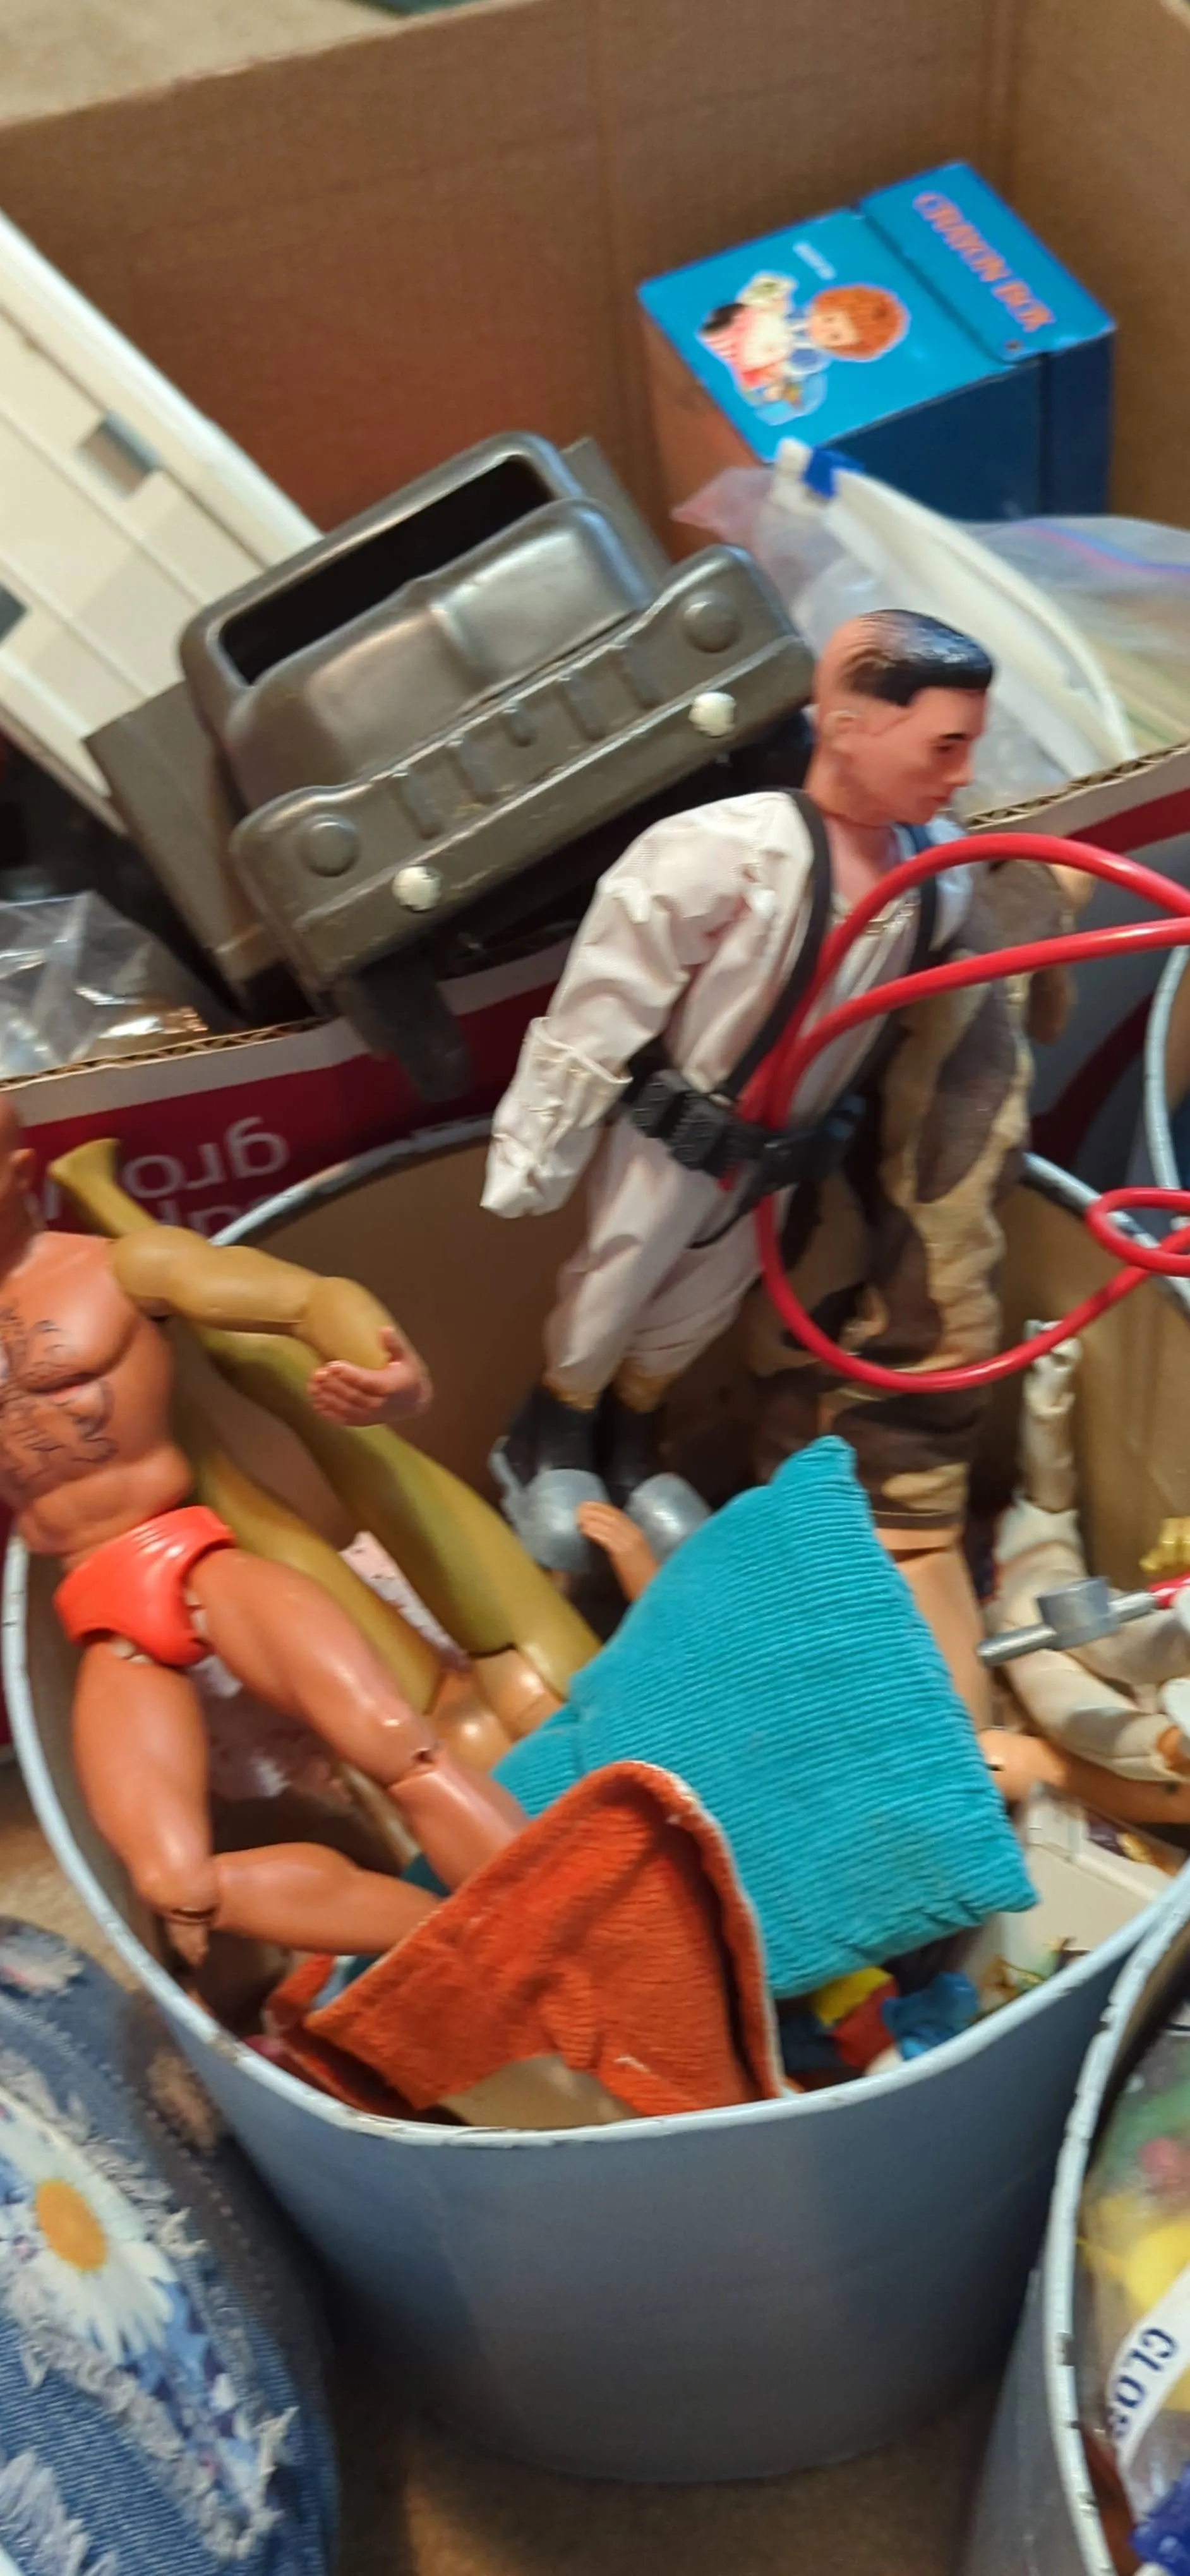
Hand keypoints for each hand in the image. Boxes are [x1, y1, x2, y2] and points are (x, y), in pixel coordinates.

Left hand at [308, 1328, 431, 1426]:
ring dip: (327, 1398)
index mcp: (390, 1387)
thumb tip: (384, 1329)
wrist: (412, 1402)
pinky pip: (345, 1420)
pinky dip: (330, 1414)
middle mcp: (380, 1404)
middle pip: (353, 1396)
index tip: (332, 1364)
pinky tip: (316, 1403)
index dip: (349, 1374)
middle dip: (333, 1385)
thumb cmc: (407, 1375)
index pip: (368, 1382)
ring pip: (346, 1409)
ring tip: (312, 1386)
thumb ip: (394, 1345)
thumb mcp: (406, 1358)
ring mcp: (371, 1416)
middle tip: (317, 1373)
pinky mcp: (364, 1421)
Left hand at [575, 1501, 657, 1599]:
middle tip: (580, 1506)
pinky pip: (606, 1537)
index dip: (604, 1508)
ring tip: (578, 1516)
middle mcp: (635, 1534)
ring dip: (591, 1518)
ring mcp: (629, 1542)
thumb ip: (625, 1546)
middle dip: (595, 1509)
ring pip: (608, 1524)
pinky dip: (594, 1531)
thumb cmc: (647, 1579)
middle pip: (613, 1516)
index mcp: (639, 1534)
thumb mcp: (637, 1557)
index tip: (590, 1504)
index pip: (620, 1515)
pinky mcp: (623, 1552)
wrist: (655, 1590)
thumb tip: (609, 1541)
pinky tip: (584, 1529)